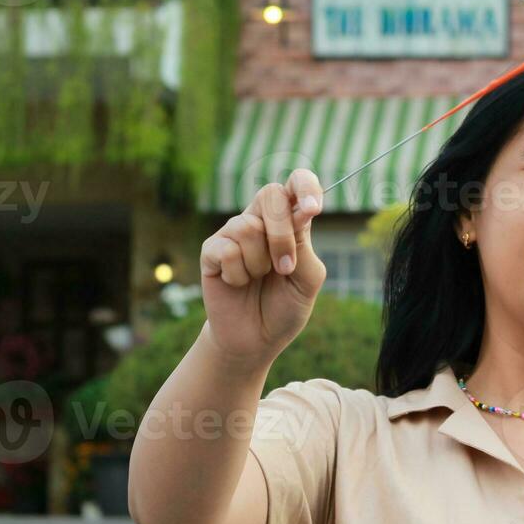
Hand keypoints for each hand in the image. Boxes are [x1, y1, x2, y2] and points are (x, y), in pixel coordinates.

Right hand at [199, 169, 325, 365]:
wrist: (256, 340)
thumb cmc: (285, 307)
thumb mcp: (308, 279)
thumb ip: (304, 245)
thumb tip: (300, 210)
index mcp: (290, 221)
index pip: (296, 182)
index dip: (305, 185)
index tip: (313, 208)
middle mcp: (260, 221)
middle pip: (270, 195)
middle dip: (282, 235)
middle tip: (285, 269)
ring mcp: (233, 234)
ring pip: (248, 227)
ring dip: (259, 263)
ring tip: (257, 279)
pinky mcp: (211, 251)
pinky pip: (227, 250)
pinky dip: (238, 275)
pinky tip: (237, 284)